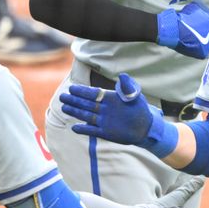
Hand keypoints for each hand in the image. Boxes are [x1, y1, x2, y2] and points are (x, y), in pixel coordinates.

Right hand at [60, 73, 177, 156]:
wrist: (145, 127)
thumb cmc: (140, 109)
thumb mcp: (135, 95)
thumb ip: (127, 86)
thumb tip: (122, 75)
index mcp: (109, 99)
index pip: (93, 94)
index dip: (83, 91)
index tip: (72, 88)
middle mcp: (104, 109)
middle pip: (86, 104)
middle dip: (74, 100)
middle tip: (62, 96)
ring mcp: (103, 121)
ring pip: (86, 116)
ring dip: (75, 112)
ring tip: (64, 107)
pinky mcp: (105, 132)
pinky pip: (92, 131)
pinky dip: (84, 130)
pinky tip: (75, 127)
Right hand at [157, 1, 208, 58]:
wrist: (174, 29)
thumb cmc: (184, 17)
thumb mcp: (195, 6)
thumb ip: (202, 8)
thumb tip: (203, 9)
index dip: (208, 20)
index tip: (202, 21)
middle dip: (207, 31)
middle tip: (198, 30)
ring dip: (204, 40)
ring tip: (195, 38)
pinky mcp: (203, 53)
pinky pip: (204, 51)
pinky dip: (199, 48)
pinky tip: (193, 44)